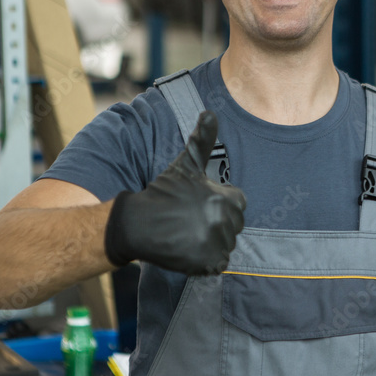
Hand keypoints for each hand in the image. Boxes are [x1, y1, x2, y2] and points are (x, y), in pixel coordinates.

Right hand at [104, 111, 245, 273]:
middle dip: (217, 222)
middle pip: (234, 225)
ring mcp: (215, 245)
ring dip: (211, 241)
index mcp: (226, 199)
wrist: (137, 224)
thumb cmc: (163, 192)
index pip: (238, 203)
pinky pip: (218, 264)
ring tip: (188, 233)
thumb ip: (202, 139)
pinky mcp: (206, 264)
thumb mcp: (185, 164)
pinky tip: (189, 248)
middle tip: (192, 220)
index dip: (220, 202)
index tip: (200, 203)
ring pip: (226, 244)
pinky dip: (206, 260)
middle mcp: (224, 222)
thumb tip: (210, 111)